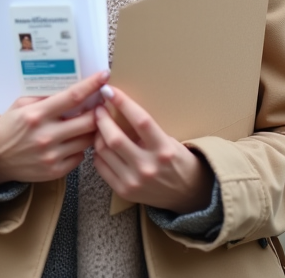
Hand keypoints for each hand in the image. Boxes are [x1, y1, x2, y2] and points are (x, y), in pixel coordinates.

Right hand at [0, 70, 109, 185]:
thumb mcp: (20, 105)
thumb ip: (44, 97)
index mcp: (37, 114)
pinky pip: (80, 157)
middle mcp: (46, 135)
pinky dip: (79, 148)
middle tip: (99, 106)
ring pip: (87, 140)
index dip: (92, 85)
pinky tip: (71, 142)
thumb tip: (71, 87)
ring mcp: (52, 155)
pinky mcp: (56, 171)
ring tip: (86, 124)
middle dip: (98, 112)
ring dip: (91, 131)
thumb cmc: (9, 127)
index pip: (72, 97)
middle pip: (88, 121)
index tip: (104, 75)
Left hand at [92, 87, 213, 213]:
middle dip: (102, 119)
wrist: (187, 195)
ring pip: (104, 151)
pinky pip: (100, 167)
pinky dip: (98, 152)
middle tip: (99, 108)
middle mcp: (148, 167)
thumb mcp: (170, 142)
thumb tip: (120, 109)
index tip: (110, 90)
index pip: (141, 121)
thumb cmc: (178, 162)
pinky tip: (102, 144)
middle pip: (115, 138)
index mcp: (164, 150)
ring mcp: (134, 181)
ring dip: (97, 134)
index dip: (123, 103)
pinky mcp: (124, 191)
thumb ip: (147, 131)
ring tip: (98, 125)